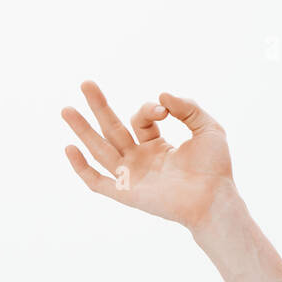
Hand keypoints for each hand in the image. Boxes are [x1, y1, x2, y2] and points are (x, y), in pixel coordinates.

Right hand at [61, 81, 234, 230]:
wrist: (214, 198)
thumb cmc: (215, 167)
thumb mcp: (208, 128)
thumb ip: (188, 108)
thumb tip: (161, 95)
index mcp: (157, 145)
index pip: (141, 119)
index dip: (149, 109)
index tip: (163, 109)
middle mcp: (140, 159)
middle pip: (113, 129)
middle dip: (99, 107)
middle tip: (86, 83)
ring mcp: (131, 175)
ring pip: (100, 150)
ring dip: (83, 130)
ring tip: (66, 109)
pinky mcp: (126, 193)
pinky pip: (97, 182)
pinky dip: (82, 168)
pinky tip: (69, 148)